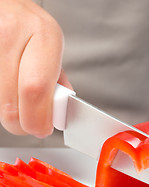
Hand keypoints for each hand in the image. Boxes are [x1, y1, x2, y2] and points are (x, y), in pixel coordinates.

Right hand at [0, 0, 70, 137]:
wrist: (4, 6)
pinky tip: (7, 89)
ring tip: (19, 98)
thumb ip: (57, 79)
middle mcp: (12, 35)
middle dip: (21, 123)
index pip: (36, 89)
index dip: (37, 118)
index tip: (41, 129)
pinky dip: (1, 100)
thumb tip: (58, 111)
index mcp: (43, 35)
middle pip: (11, 102)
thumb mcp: (51, 46)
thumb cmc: (30, 26)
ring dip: (9, 112)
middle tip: (29, 124)